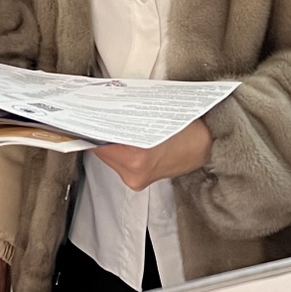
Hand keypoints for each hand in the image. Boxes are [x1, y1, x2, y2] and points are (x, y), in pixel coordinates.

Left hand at [92, 120, 213, 190]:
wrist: (209, 144)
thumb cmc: (187, 125)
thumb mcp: (154, 113)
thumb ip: (126, 115)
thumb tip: (101, 109)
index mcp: (137, 156)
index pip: (99, 142)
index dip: (90, 128)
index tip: (82, 118)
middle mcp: (134, 171)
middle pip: (101, 151)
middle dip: (99, 134)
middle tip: (95, 118)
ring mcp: (136, 179)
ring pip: (109, 158)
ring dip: (108, 143)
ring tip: (110, 127)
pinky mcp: (139, 182)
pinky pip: (118, 164)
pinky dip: (117, 152)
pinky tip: (122, 140)